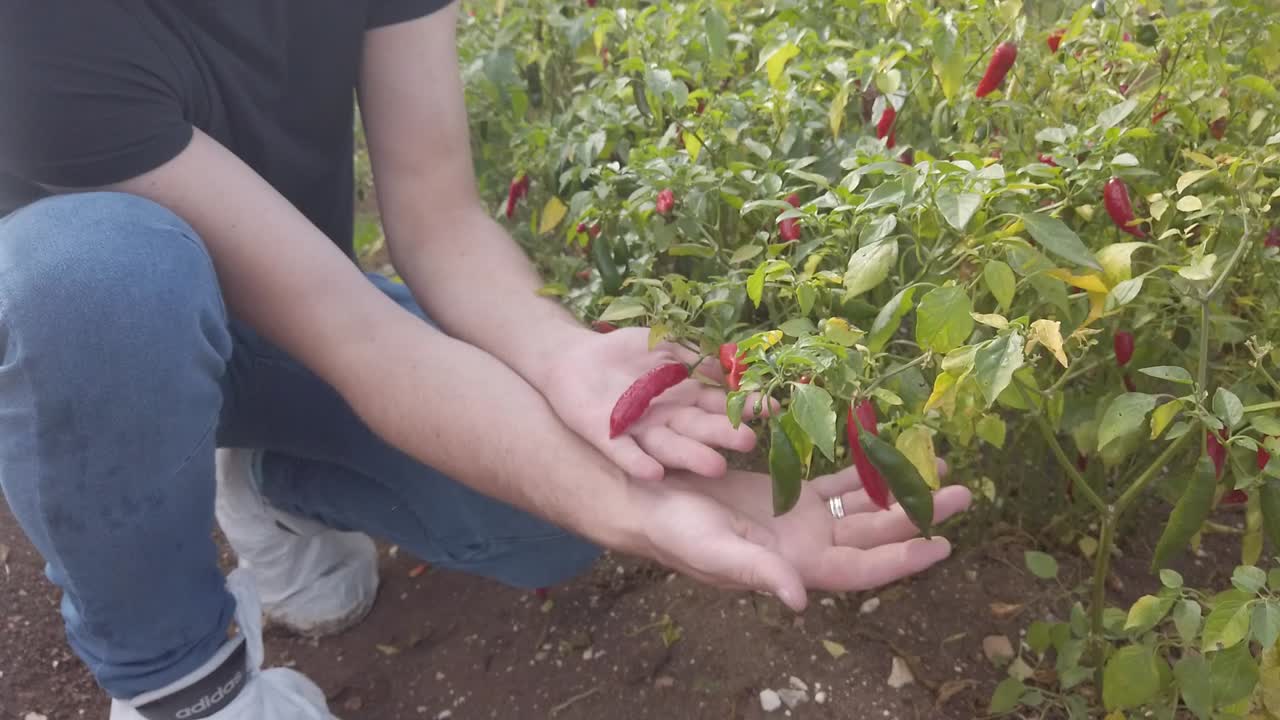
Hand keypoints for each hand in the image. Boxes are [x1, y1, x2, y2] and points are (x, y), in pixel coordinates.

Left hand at [537, 326, 764, 481]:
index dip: (745, 408)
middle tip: (749, 443)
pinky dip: (638, 463)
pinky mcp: (608, 438)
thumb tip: (731, 365)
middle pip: (699, 431)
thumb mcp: (667, 346)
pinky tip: (654, 474)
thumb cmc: (627, 353)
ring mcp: (639, 432)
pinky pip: (624, 453)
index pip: (720, 406)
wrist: (575, 358)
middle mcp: (668, 422)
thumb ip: (696, 357)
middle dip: (723, 436)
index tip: (774, 408)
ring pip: (669, 449)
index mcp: (685, 400)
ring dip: (690, 458)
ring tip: (714, 468)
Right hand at [631, 464, 971, 611]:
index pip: (860, 571)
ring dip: (899, 490)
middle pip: (874, 536)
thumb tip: (798, 600)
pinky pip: (835, 481)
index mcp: (793, 566)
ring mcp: (800, 519)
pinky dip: (862, 467)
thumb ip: (758, 573)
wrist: (646, 500)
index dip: (901, 561)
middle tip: (964, 494)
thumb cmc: (674, 530)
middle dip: (918, 517)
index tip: (941, 544)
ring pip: (862, 507)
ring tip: (941, 470)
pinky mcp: (787, 491)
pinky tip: (888, 449)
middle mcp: (806, 546)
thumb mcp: (713, 550)